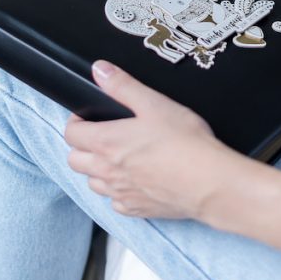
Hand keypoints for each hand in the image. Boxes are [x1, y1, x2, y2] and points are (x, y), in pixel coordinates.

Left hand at [65, 60, 238, 218]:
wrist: (209, 182)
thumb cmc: (185, 142)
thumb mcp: (154, 103)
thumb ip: (123, 86)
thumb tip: (100, 70)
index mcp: (107, 142)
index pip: (71, 134)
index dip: (76, 122)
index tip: (88, 118)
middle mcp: (107, 171)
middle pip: (74, 161)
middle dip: (82, 147)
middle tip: (102, 136)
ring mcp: (120, 193)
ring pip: (92, 183)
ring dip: (98, 170)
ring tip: (119, 159)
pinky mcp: (136, 209)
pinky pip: (115, 203)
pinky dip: (118, 192)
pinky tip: (136, 181)